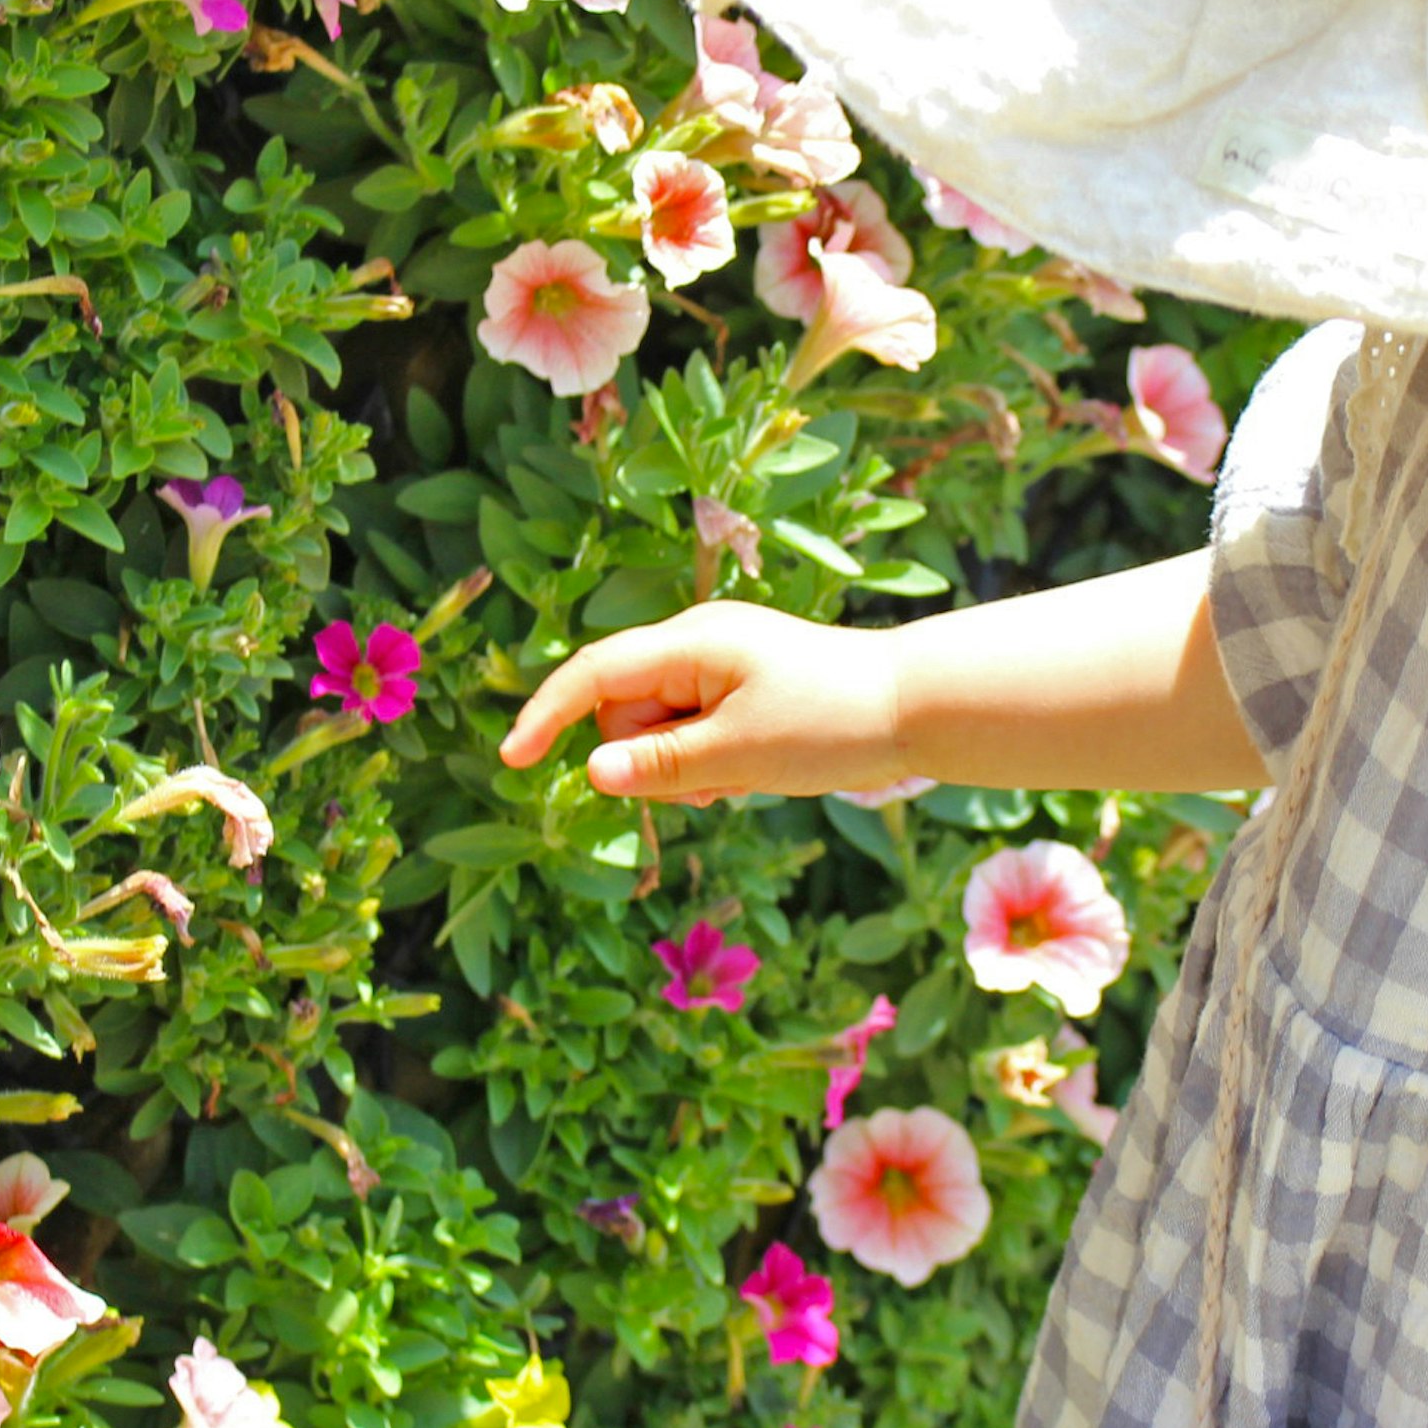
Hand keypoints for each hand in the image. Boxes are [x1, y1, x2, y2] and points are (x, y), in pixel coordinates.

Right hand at [496, 601, 908, 805]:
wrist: (914, 708)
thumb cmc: (831, 722)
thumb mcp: (739, 753)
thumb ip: (661, 766)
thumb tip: (593, 773)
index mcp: (691, 643)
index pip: (594, 674)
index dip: (547, 715)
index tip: (513, 761)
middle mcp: (697, 646)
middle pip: (624, 710)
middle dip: (645, 758)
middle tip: (709, 784)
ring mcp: (720, 668)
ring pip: (657, 730)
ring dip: (679, 767)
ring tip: (739, 778)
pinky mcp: (740, 691)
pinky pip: (693, 734)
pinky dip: (705, 762)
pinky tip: (747, 775)